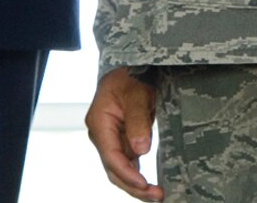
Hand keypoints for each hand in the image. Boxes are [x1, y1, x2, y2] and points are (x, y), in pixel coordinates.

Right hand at [84, 68, 161, 200]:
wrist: (129, 67)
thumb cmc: (130, 76)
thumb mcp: (136, 94)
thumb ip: (138, 121)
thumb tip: (140, 150)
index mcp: (99, 123)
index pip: (111, 157)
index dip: (127, 173)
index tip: (144, 184)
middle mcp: (102, 135)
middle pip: (114, 169)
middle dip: (133, 185)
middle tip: (155, 195)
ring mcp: (111, 139)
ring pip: (120, 169)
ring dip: (136, 184)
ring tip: (156, 195)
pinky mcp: (121, 140)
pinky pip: (127, 162)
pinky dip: (137, 174)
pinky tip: (150, 185)